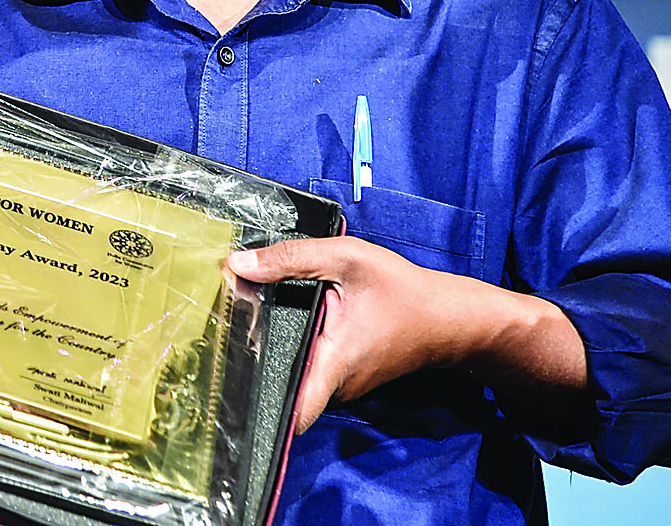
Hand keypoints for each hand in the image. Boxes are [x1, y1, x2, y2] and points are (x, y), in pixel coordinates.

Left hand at [230, 237, 585, 432]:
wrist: (450, 318)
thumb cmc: (402, 289)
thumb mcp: (346, 259)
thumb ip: (291, 260)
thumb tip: (235, 265)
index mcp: (333, 363)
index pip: (293, 411)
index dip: (259, 407)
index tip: (227, 389)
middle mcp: (337, 386)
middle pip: (285, 386)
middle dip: (255, 364)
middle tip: (220, 336)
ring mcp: (344, 387)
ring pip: (299, 375)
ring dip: (278, 354)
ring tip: (245, 324)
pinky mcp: (349, 378)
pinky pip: (314, 369)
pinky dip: (299, 351)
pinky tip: (282, 327)